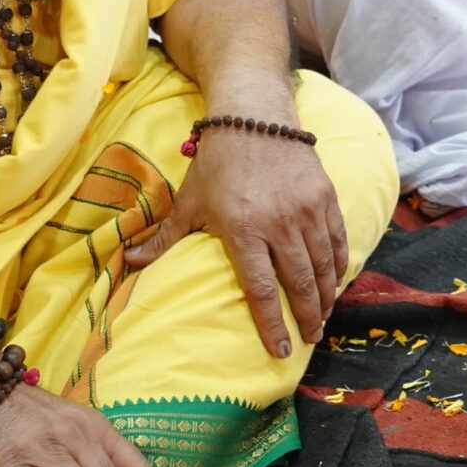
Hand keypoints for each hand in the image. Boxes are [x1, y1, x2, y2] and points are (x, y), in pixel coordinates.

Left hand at [124, 129, 348, 359]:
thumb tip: (126, 264)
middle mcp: (279, 223)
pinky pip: (338, 239)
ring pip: (324, 264)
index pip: (262, 290)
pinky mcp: (325, 196)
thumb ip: (163, 238)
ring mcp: (306, 209)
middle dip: (308, 317)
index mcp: (242, 230)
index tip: (281, 351)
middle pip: (300, 283)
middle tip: (311, 338)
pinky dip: (340, 263)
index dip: (273, 324)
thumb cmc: (217, 162)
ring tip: (324, 316)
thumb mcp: (188, 201)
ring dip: (327, 295)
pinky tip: (337, 279)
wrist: (253, 115)